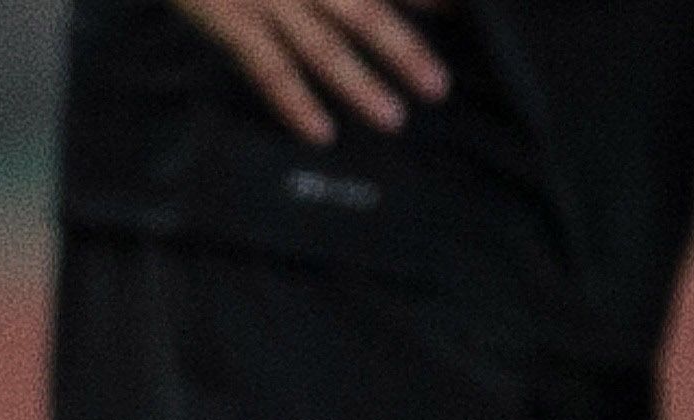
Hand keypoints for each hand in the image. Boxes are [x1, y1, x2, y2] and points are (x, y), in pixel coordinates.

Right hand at [168, 0, 448, 141]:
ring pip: (323, 44)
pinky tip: (319, 132)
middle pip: (365, 12)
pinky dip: (293, 101)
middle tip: (440, 88)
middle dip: (404, 50)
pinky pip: (266, 67)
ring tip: (394, 119)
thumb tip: (415, 1)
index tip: (464, 17)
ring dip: (360, 83)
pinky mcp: (230, 18)